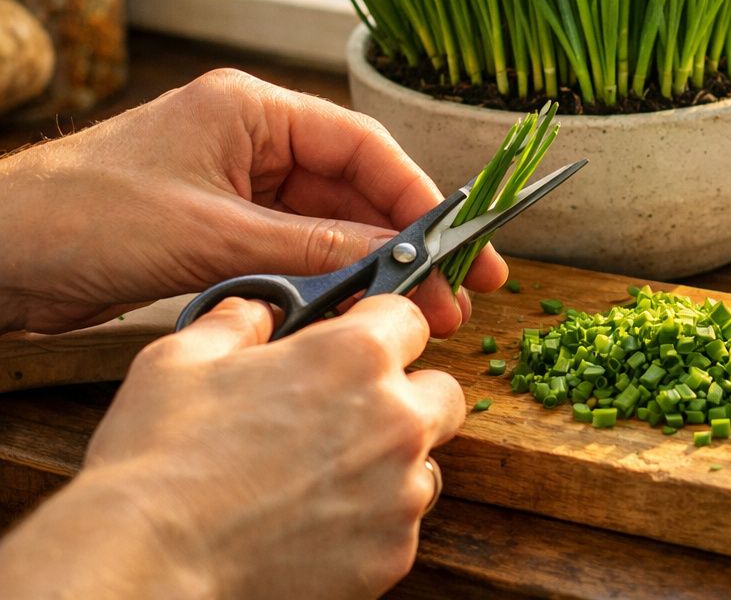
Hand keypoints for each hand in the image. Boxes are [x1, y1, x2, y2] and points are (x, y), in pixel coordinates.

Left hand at [0, 68, 503, 334]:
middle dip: (403, 244)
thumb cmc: (80, 217)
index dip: (416, 196)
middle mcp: (251, 142)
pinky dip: (323, 284)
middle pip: (352, 191)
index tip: (458, 243)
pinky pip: (291, 255)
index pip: (360, 146)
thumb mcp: (210, 233)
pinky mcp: (215, 231)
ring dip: (368, 271)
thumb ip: (311, 246)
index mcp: (252, 111)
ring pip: (326, 227)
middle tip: (456, 295)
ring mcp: (233, 188)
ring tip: (417, 316)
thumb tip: (395, 261)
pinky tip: (353, 316)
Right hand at [0, 296, 463, 598]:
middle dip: (406, 396)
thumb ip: (238, 322)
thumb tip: (257, 310)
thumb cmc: (158, 461)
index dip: (382, 327)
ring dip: (388, 465)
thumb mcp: (181, 359)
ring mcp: (400, 492)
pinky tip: (312, 525)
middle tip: (350, 414)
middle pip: (440, 392)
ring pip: (424, 464)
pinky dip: (368, 524)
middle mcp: (395, 419)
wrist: (145, 566)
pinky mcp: (392, 554)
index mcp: (356, 357)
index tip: (362, 340)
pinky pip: (398, 527)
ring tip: (319, 478)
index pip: (410, 319)